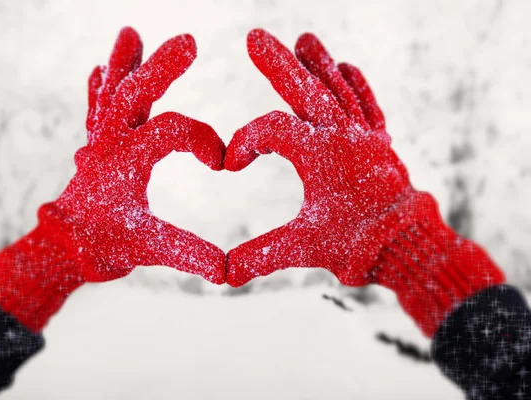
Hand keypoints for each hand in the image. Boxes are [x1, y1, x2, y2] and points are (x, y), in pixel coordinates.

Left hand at [0, 28, 225, 331]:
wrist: (62, 250)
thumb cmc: (103, 247)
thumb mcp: (148, 249)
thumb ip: (188, 253)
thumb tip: (224, 271)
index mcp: (125, 160)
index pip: (172, 131)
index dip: (203, 140)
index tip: (222, 163)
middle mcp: (108, 143)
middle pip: (136, 93)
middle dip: (162, 67)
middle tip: (188, 42)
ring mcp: (99, 141)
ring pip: (111, 93)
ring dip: (122, 64)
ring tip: (129, 34)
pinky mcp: (95, 146)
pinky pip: (96, 110)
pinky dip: (99, 87)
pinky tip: (98, 68)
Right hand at [224, 30, 502, 337]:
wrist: (409, 247)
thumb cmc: (358, 245)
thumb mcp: (303, 249)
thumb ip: (260, 256)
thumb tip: (224, 274)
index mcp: (319, 154)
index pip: (272, 130)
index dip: (245, 141)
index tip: (231, 164)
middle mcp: (343, 136)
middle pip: (305, 90)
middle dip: (277, 64)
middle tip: (256, 36)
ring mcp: (364, 138)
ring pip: (338, 90)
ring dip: (319, 65)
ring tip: (305, 38)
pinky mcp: (380, 146)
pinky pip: (368, 107)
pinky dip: (358, 86)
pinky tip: (348, 66)